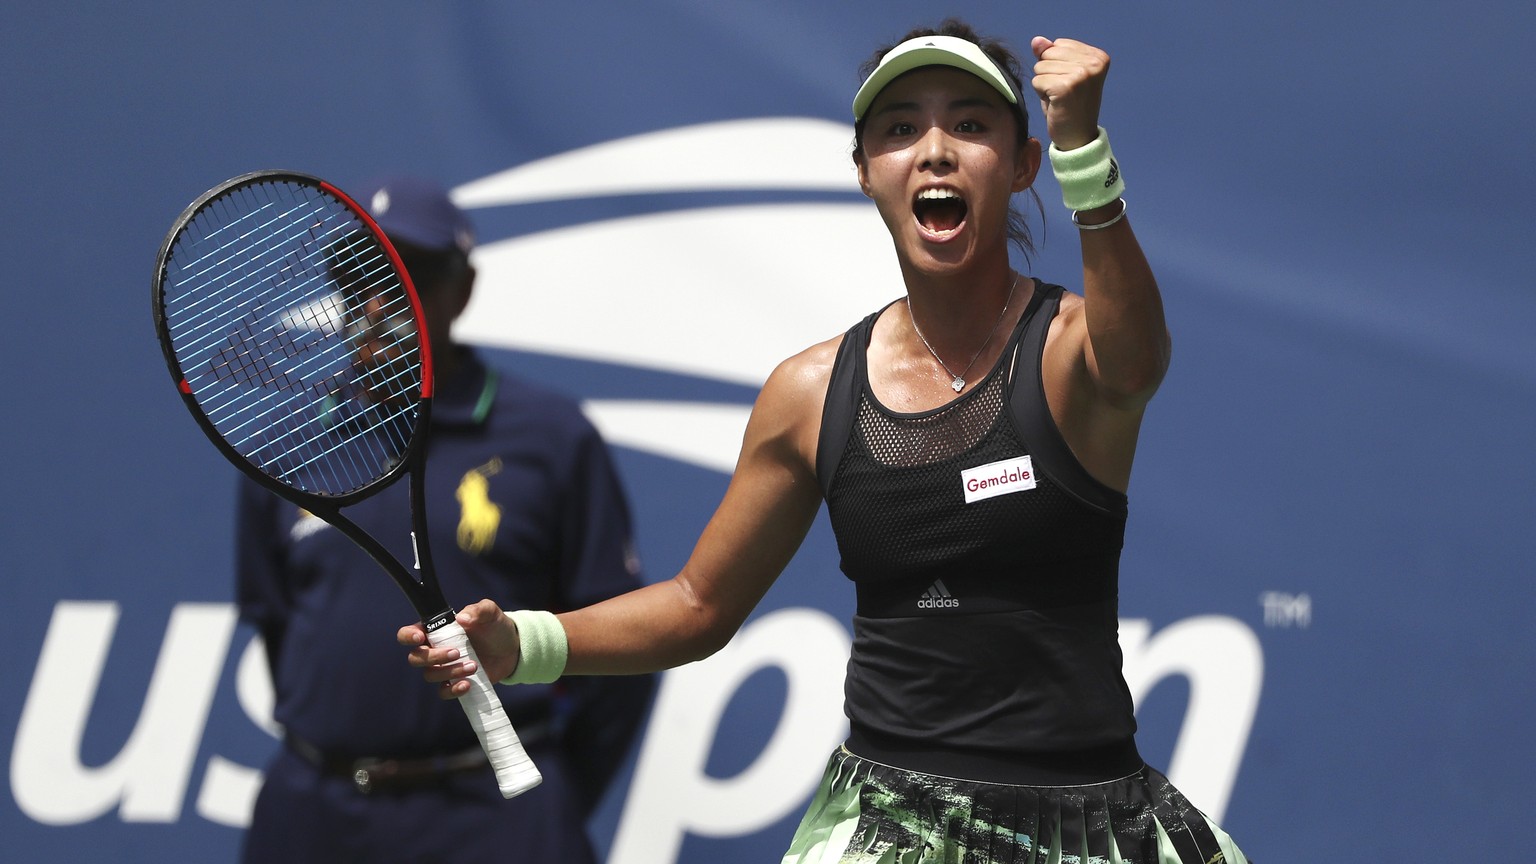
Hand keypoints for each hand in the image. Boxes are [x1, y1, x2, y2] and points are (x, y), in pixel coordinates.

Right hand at [399, 598, 520, 699]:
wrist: (511, 648)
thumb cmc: (494, 626)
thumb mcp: (490, 612)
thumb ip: (478, 610)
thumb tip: (462, 618)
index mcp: (436, 630)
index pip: (408, 634)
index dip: (408, 636)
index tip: (421, 637)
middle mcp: (434, 649)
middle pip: (416, 658)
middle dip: (434, 657)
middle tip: (457, 652)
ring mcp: (443, 667)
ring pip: (430, 675)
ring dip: (450, 672)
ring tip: (473, 665)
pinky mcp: (454, 681)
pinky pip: (443, 691)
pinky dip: (453, 689)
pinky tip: (467, 684)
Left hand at [1029, 36, 1109, 150]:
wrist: (1078, 138)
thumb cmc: (1070, 106)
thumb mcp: (1061, 74)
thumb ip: (1050, 54)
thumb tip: (1037, 40)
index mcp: (1099, 56)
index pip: (1058, 44)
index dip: (1056, 65)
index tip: (1071, 84)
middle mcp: (1093, 63)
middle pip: (1047, 54)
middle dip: (1048, 74)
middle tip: (1064, 93)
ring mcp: (1081, 74)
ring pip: (1040, 67)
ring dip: (1044, 85)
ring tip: (1060, 99)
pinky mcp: (1066, 87)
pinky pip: (1037, 81)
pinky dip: (1041, 94)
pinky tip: (1055, 104)